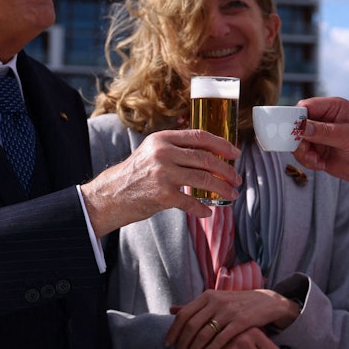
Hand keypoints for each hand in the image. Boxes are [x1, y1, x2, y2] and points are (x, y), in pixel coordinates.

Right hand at [80, 129, 240, 235]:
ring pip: (203, 180)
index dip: (221, 144)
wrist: (111, 195)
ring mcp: (163, 174)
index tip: (235, 153)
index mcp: (163, 138)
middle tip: (237, 178)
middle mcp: (163, 153)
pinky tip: (209, 211)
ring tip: (232, 194)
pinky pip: (191, 202)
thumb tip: (209, 152)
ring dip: (222, 188)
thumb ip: (176, 148)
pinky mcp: (162, 195)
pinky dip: (203, 208)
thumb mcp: (152, 151)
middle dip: (226, 170)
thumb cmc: (135, 173)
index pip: (200, 137)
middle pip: (206, 159)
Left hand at [165, 289, 298, 348]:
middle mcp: (216, 301)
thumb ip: (195, 306)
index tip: (168, 344)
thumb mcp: (216, 300)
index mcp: (208, 296)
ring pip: (204, 334)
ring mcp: (229, 311)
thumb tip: (171, 309)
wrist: (267, 302)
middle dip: (182, 344)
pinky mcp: (241, 322)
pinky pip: (220, 339)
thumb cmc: (238, 303)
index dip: (173, 330)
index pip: (184, 314)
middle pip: (191, 325)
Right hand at [293, 97, 348, 198]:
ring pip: (296, 141)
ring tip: (316, 160)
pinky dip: (308, 161)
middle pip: (296, 124)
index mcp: (333, 107)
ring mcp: (319, 136)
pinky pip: (302, 154)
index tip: (293, 130)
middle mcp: (323, 119)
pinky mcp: (317, 150)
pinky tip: (321, 164)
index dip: (296, 117)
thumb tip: (303, 127)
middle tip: (305, 149)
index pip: (306, 106)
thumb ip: (325, 132)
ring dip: (303, 153)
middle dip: (298, 138)